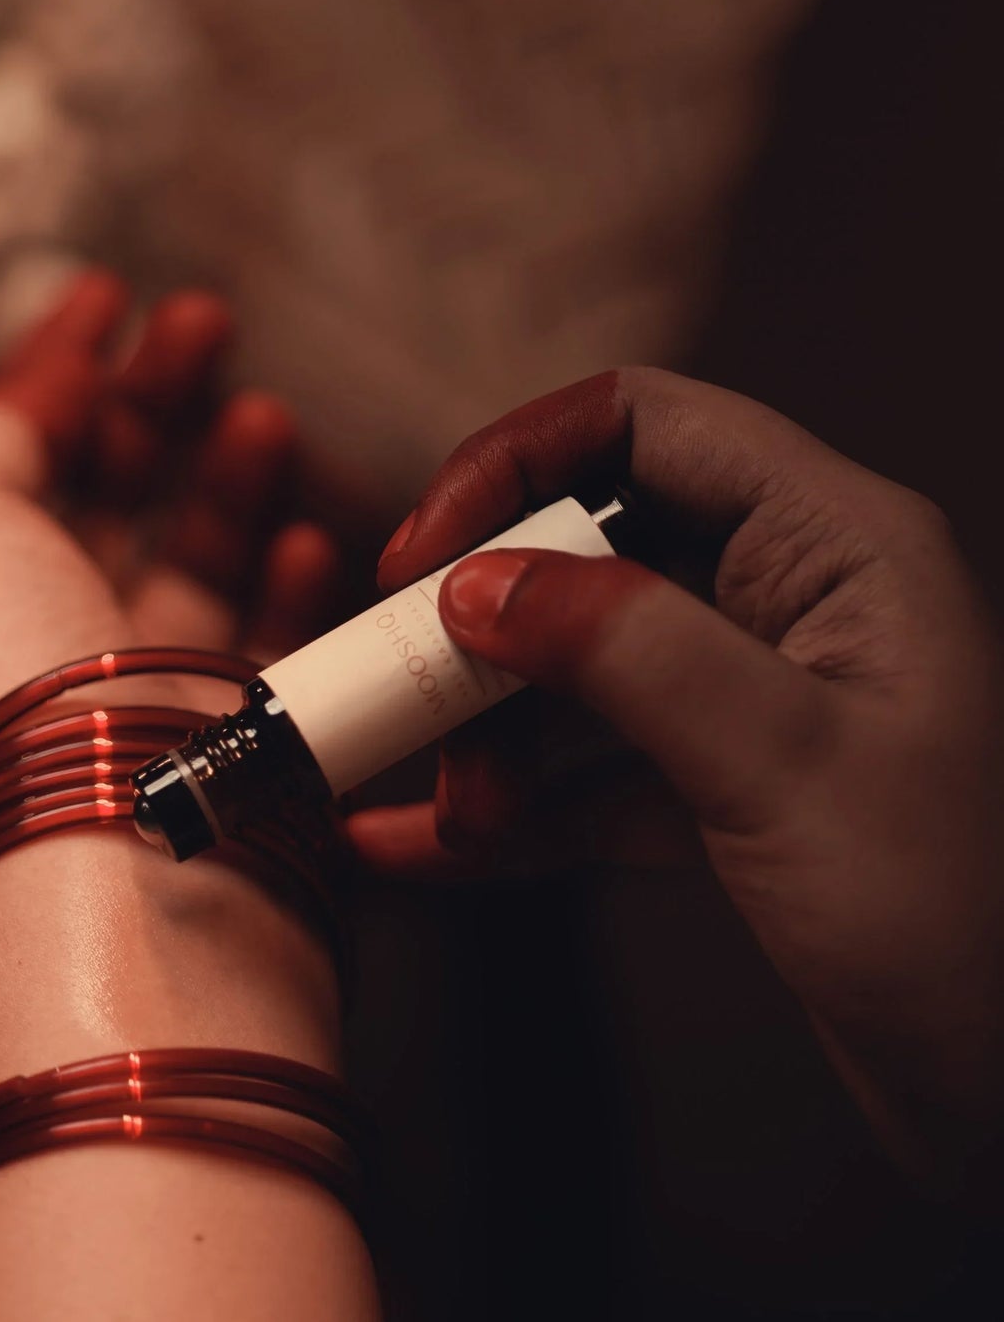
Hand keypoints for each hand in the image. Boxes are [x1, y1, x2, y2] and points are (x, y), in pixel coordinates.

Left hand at [0, 270, 336, 797]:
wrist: (102, 857)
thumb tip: (53, 382)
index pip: (6, 460)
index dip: (51, 369)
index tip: (111, 293)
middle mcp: (42, 652)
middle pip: (105, 495)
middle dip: (153, 398)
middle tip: (207, 321)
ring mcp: (139, 695)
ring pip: (192, 559)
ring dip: (228, 478)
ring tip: (262, 418)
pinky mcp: (229, 738)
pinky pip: (269, 640)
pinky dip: (289, 582)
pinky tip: (305, 542)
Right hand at [354, 366, 1003, 1207]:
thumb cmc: (970, 925)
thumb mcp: (784, 763)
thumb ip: (626, 650)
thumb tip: (474, 584)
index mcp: (833, 542)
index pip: (641, 425)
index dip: (513, 466)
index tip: (417, 558)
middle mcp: (787, 602)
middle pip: (589, 551)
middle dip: (484, 625)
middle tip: (403, 694)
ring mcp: (749, 701)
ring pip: (577, 670)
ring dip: (492, 733)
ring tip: (452, 814)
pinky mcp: (723, 793)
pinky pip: (589, 775)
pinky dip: (514, 809)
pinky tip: (424, 847)